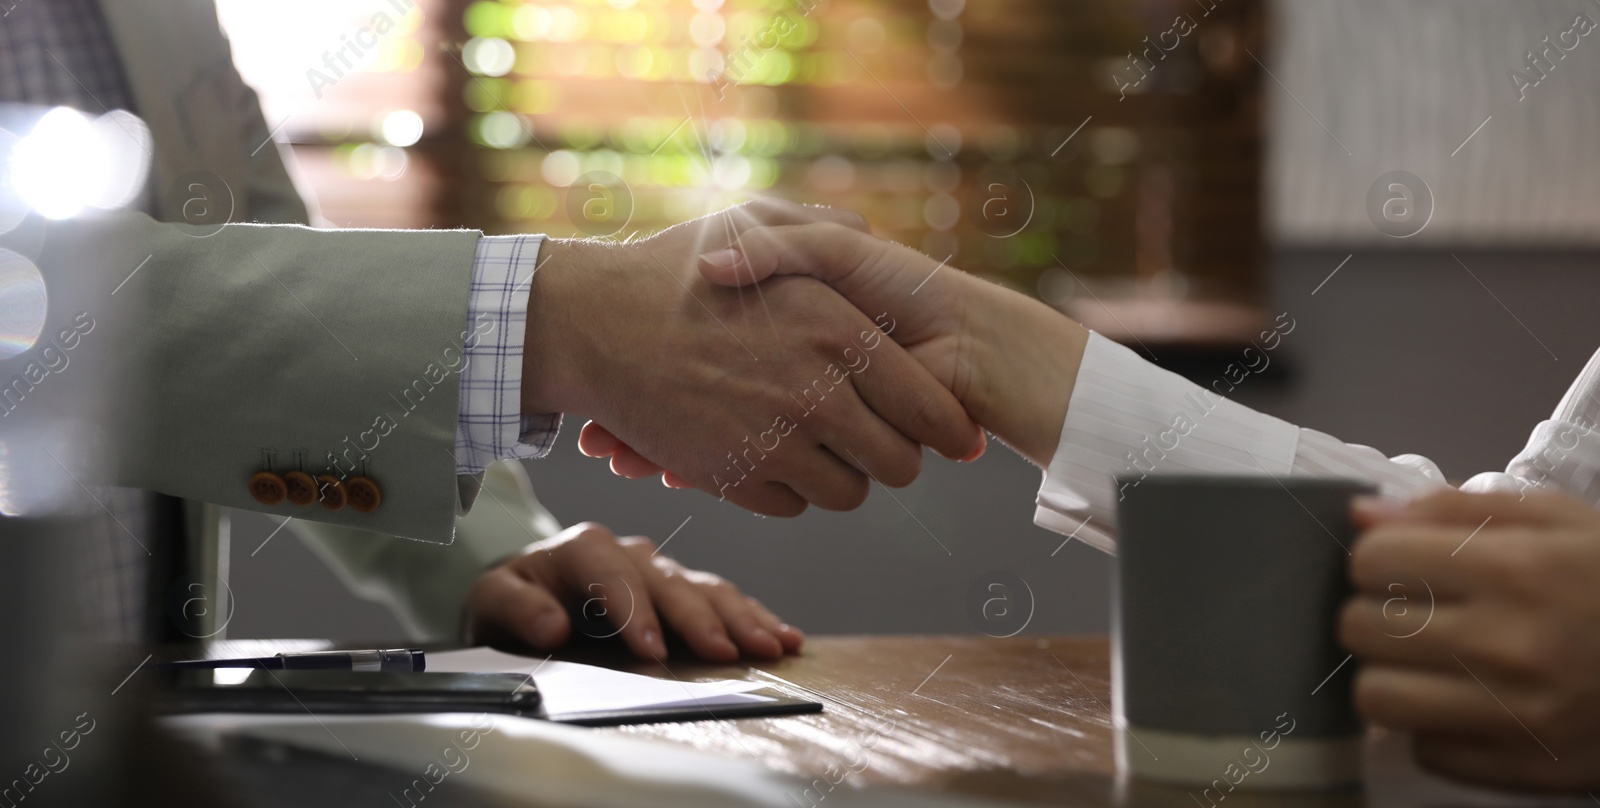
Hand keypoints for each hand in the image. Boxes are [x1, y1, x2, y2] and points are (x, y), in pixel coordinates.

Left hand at [466, 522, 803, 661]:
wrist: (526, 595)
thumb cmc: (514, 600)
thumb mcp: (494, 601)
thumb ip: (518, 610)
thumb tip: (551, 626)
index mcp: (582, 548)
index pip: (613, 576)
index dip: (635, 612)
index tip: (651, 650)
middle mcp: (629, 552)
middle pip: (671, 582)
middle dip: (701, 619)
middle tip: (726, 653)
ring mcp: (661, 569)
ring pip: (707, 588)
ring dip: (741, 618)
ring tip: (771, 646)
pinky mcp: (682, 589)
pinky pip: (724, 599)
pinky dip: (755, 617)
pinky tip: (784, 635)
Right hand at [579, 220, 1087, 475]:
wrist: (593, 324)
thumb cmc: (674, 271)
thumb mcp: (755, 223)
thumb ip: (824, 233)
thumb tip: (872, 238)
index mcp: (837, 331)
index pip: (929, 405)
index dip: (947, 426)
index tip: (952, 433)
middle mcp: (815, 392)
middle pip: (898, 462)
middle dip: (894, 455)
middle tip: (876, 437)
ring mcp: (773, 442)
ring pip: (848, 494)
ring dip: (841, 476)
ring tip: (820, 444)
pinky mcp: (733, 478)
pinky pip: (793, 505)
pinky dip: (788, 488)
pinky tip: (769, 451)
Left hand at [1341, 489, 1599, 789]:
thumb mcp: (1556, 520)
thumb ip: (1453, 509)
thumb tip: (1361, 515)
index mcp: (1516, 569)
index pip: (1372, 560)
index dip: (1375, 557)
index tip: (1399, 564)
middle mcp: (1510, 644)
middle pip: (1361, 629)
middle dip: (1372, 614)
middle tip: (1407, 613)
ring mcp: (1517, 714)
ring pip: (1377, 697)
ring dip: (1390, 675)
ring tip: (1424, 661)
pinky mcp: (1524, 767)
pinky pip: (1425, 749)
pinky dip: (1433, 727)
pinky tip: (1465, 702)